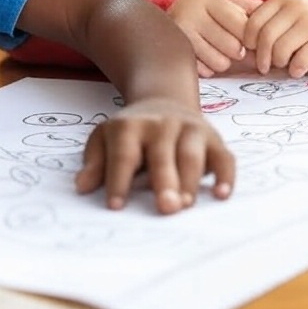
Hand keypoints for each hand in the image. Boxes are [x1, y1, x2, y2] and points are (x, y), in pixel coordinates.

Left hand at [75, 97, 234, 214]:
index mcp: (130, 126)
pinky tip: (221, 195)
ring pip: (193, 154)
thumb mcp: (104, 139)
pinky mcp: (214, 139)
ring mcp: (190, 129)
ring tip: (187, 205)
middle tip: (165, 208)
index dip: (119, 180)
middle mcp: (162, 125)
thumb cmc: (130, 133)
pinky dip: (225, 176)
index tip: (116, 207)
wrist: (163, 100)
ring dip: (191, 180)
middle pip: (162, 154)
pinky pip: (224, 157)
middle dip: (164, 181)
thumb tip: (82, 186)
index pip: (124, 155)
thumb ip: (95, 163)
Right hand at [168, 0, 262, 76]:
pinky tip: (204, 58)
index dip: (250, 37)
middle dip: (238, 51)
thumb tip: (264, 8)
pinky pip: (205, 71)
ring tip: (218, 52)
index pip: (241, 23)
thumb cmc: (198, 13)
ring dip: (224, 62)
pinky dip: (209, 68)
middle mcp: (188, 12)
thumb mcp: (217, 2)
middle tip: (235, 48)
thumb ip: (242, 6)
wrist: (153, 23)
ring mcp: (179, 35)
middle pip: (233, 46)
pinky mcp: (174, 54)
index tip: (250, 41)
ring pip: (221, 62)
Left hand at [242, 0, 307, 77]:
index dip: (247, 40)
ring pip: (282, 50)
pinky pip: (302, 60)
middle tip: (262, 66)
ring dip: (278, 63)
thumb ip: (268, 16)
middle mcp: (296, 8)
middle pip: (266, 38)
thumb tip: (240, 39)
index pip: (254, 22)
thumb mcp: (287, 6)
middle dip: (261, 57)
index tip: (249, 50)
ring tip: (282, 64)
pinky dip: (295, 70)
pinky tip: (295, 71)